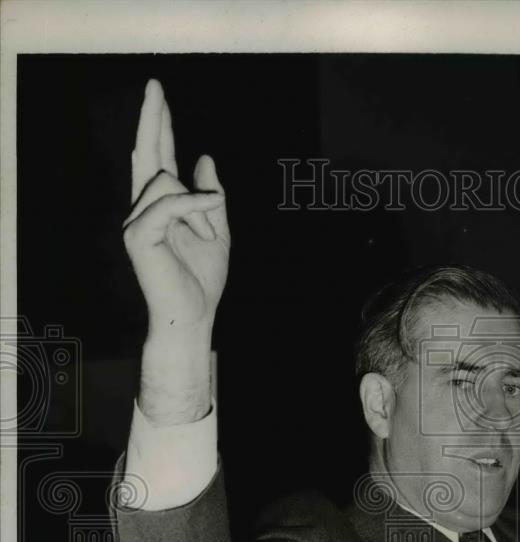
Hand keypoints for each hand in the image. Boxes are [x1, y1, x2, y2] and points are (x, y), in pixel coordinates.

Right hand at [123, 79, 229, 421]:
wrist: (192, 314)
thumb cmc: (202, 280)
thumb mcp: (217, 231)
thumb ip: (211, 197)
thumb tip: (204, 158)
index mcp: (162, 207)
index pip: (159, 159)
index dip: (160, 127)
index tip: (159, 96)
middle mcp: (144, 209)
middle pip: (148, 156)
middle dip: (153, 120)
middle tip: (155, 84)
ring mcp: (137, 221)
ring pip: (166, 182)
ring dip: (198, 206)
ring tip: (207, 230)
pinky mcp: (137, 234)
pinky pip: (169, 203)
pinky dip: (194, 205)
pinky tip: (210, 210)